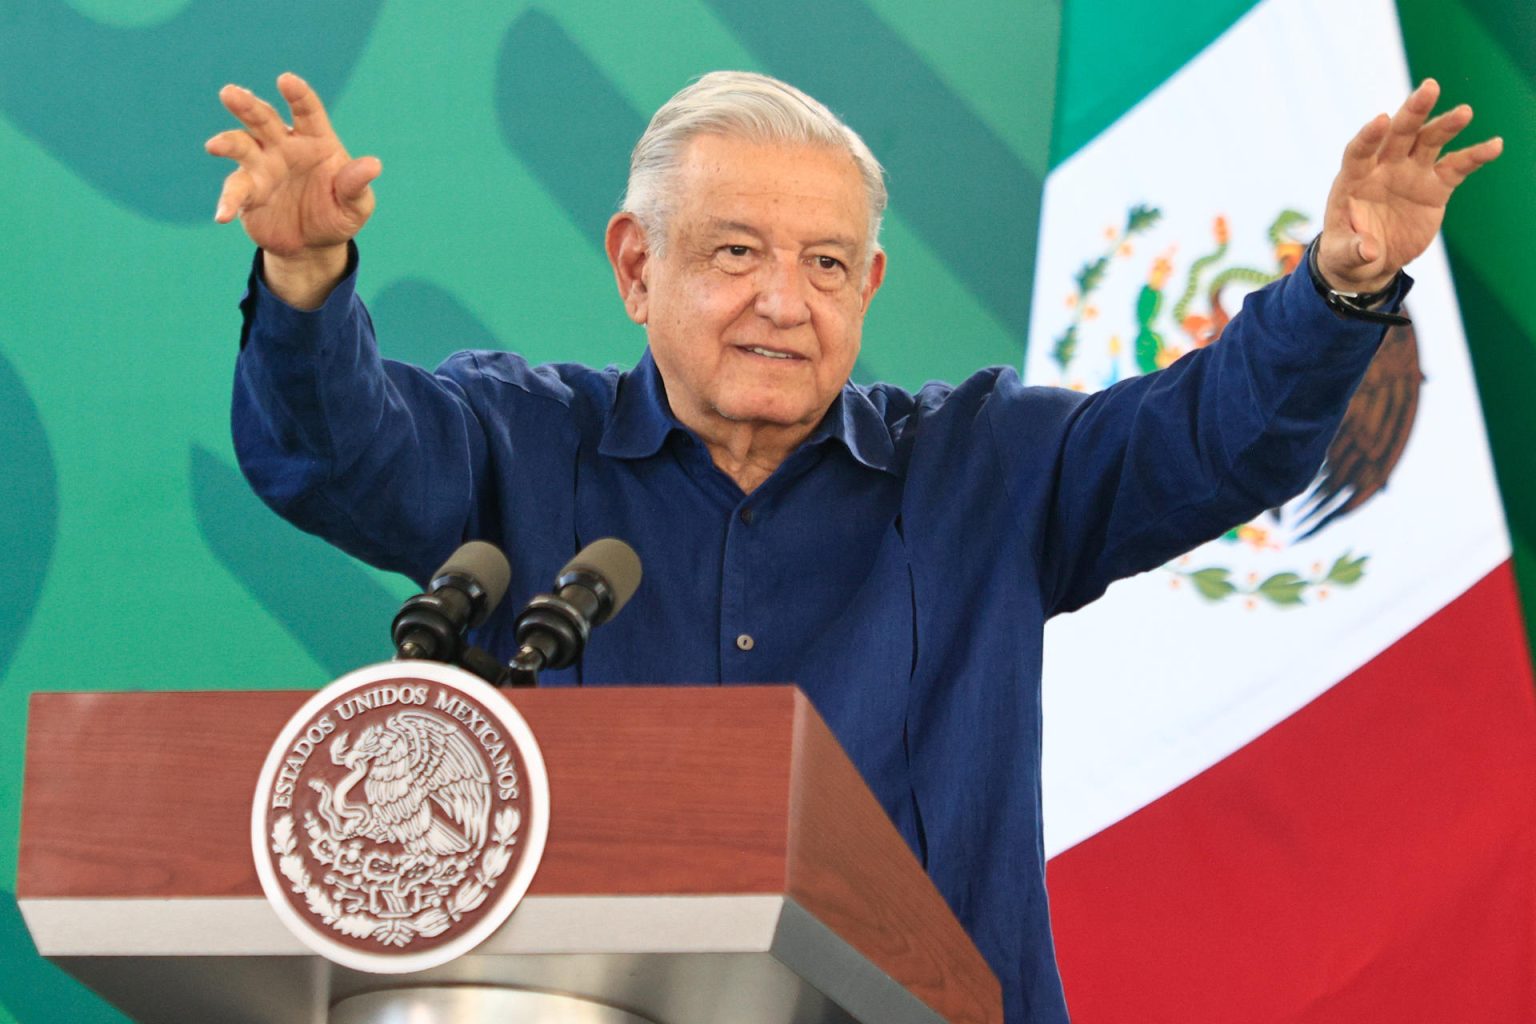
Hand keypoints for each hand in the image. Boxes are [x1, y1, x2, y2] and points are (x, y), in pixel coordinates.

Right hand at [206, 72, 380, 305]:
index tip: (286, 80)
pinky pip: (235, 191)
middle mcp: (283, 146)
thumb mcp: (355, 205)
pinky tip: (224, 215)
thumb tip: (373, 165)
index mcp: (314, 140)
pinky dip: (228, 201)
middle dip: (247, 105)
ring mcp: (262, 167)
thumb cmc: (338, 214)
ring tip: (214, 145)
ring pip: (241, 145)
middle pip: (263, 118)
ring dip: (228, 143)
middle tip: (230, 93)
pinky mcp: (247, 192)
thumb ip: (356, 184)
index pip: (307, 111)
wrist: (313, 246)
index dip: (298, 95)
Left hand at [1317, 79, 1501, 293]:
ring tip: (1464, 112)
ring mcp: (1410, 173)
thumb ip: (1353, 250)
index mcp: (1353, 180)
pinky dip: (1474, 156)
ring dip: (1445, 125)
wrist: (1369, 261)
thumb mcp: (1343, 257)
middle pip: (1398, 134)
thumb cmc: (1347, 254)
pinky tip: (1494, 145)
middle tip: (1429, 88)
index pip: (1359, 151)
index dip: (1369, 137)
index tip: (1380, 120)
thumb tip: (1368, 250)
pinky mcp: (1434, 187)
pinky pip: (1456, 167)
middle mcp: (1383, 168)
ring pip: (1429, 142)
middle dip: (1412, 112)